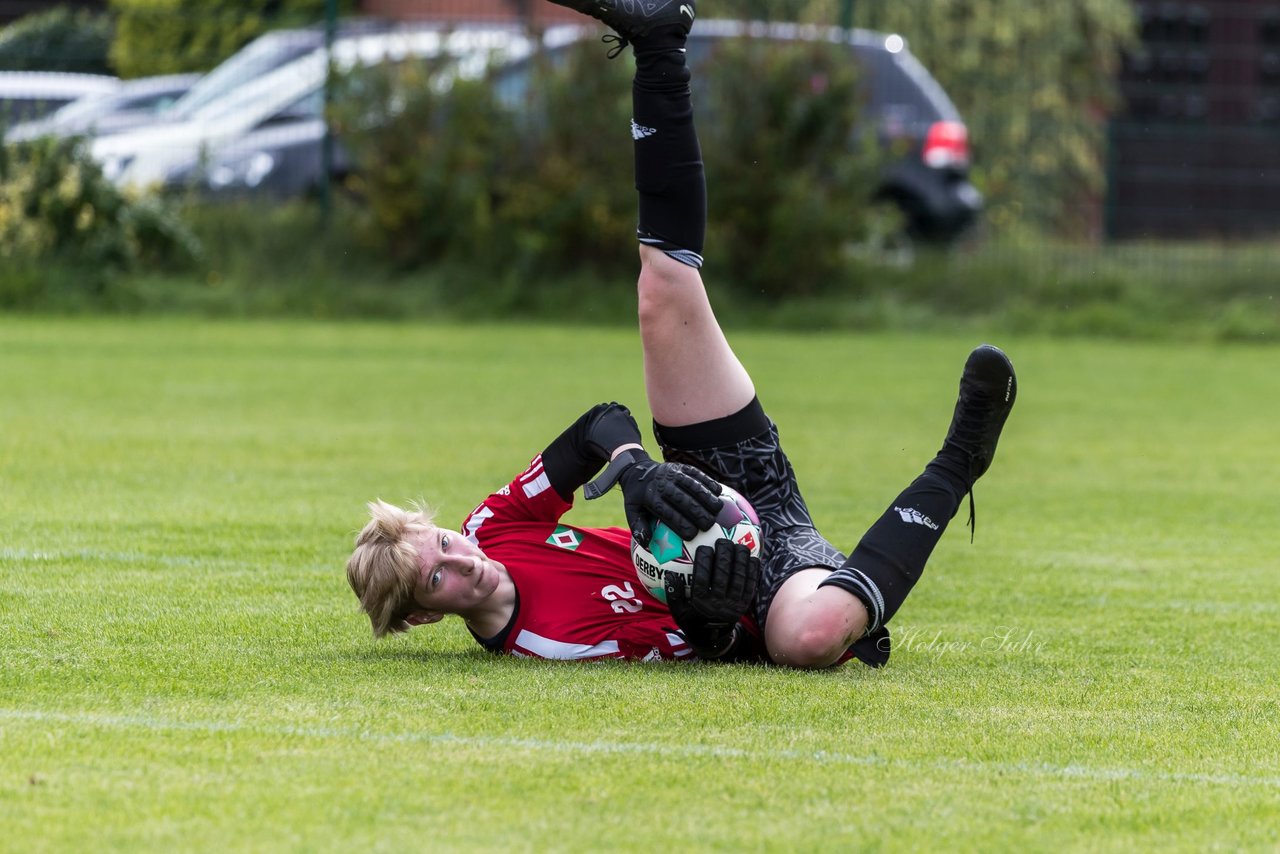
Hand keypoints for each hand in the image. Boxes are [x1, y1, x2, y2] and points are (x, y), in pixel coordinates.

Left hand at [618, 459, 721, 544]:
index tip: (693, 535)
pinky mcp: (682, 467)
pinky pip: (698, 474)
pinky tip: (718, 493)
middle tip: (709, 525)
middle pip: (683, 500)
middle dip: (698, 513)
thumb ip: (639, 527)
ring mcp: (673, 473)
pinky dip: (709, 483)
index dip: (681, 524)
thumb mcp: (632, 511)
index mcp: (650, 497)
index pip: (668, 512)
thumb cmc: (638, 497)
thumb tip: (647, 543)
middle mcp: (662, 484)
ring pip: (693, 486)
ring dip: (707, 498)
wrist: (638, 471)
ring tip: (717, 510)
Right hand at [664, 539, 759, 656]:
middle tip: (722, 540)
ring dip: (740, 560)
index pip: (702, 579)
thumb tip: (669, 575)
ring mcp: (733, 605)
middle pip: (723, 576)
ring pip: (739, 579)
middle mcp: (718, 605)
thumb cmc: (693, 620)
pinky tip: (753, 557)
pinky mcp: (744, 605)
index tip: (704, 548)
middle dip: (724, 556)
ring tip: (738, 544)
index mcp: (701, 605)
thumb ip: (673, 594)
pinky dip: (752, 571)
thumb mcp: (678, 612)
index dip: (704, 562)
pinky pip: (750, 586)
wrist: (713, 639)